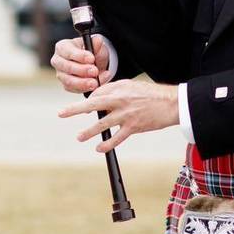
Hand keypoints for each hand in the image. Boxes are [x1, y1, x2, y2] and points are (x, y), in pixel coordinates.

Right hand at [49, 35, 111, 92]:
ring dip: (83, 83)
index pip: (68, 51)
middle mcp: (58, 61)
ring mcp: (61, 74)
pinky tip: (98, 84)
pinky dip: (86, 88)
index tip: (92, 59)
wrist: (94, 63)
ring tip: (95, 82)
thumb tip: (98, 40)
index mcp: (62, 47)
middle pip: (66, 67)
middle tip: (95, 71)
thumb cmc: (91, 51)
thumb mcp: (96, 45)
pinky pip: (74, 89)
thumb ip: (96, 43)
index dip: (80, 56)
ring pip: (69, 81)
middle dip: (82, 70)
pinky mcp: (66, 85)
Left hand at [58, 80, 178, 151]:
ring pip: (102, 123)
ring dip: (89, 131)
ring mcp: (126, 115)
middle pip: (93, 104)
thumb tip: (100, 96)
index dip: (89, 100)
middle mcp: (121, 100)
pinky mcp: (133, 127)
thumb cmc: (152, 94)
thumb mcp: (132, 85)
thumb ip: (115, 89)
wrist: (171, 103)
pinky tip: (99, 148)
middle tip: (62, 113)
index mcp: (120, 88)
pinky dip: (107, 144)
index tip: (85, 107)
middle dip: (75, 109)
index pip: (97, 94)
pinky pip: (116, 138)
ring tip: (80, 136)